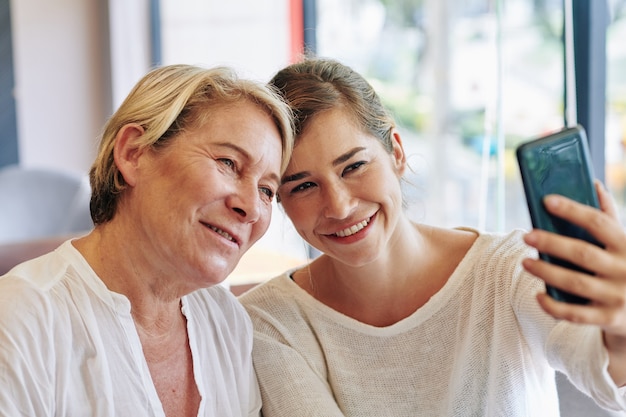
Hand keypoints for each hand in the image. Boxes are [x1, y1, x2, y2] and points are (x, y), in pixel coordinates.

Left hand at [521, 181, 625, 334]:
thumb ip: (610, 216)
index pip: (599, 222)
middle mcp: (625, 269)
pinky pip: (576, 314)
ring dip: (546, 272)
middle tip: (527, 236)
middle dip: (551, 243)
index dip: (572, 210)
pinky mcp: (610, 318)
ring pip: (575, 282)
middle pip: (582, 253)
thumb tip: (594, 183)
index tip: (546, 200)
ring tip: (525, 263)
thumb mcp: (625, 243)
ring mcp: (618, 296)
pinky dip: (554, 306)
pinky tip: (539, 295)